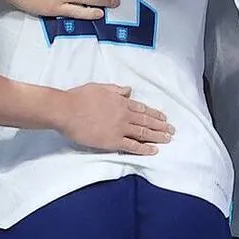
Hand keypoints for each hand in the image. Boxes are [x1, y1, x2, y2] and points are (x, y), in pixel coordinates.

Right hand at [57, 84, 173, 154]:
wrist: (66, 110)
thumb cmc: (79, 97)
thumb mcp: (100, 88)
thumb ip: (116, 90)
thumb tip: (129, 90)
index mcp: (120, 101)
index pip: (142, 108)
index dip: (154, 113)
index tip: (163, 118)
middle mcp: (124, 114)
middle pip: (146, 121)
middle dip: (161, 126)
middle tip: (172, 130)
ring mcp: (119, 128)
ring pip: (143, 133)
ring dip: (157, 136)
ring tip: (168, 139)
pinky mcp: (113, 141)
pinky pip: (132, 146)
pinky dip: (145, 149)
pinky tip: (154, 150)